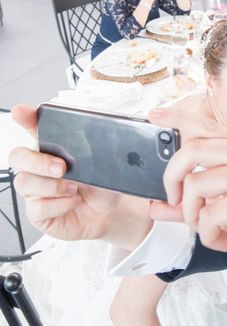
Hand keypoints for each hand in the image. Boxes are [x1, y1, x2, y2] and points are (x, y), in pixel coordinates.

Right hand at [9, 105, 150, 247]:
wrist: (111, 211)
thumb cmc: (102, 184)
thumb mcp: (103, 161)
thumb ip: (93, 145)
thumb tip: (95, 128)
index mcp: (51, 149)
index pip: (33, 129)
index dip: (25, 119)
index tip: (22, 112)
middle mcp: (38, 168)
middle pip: (17, 157)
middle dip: (38, 161)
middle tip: (62, 167)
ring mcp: (35, 191)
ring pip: (25, 183)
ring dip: (53, 186)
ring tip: (75, 188)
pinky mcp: (38, 213)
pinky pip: (38, 208)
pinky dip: (59, 204)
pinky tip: (73, 201)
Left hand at [147, 108, 226, 290]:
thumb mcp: (225, 212)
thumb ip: (191, 206)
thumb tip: (156, 207)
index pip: (206, 125)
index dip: (177, 117)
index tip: (154, 114)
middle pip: (192, 150)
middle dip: (172, 180)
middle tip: (179, 203)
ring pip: (196, 185)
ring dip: (192, 216)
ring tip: (209, 229)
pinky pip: (210, 214)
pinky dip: (209, 235)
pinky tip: (224, 240)